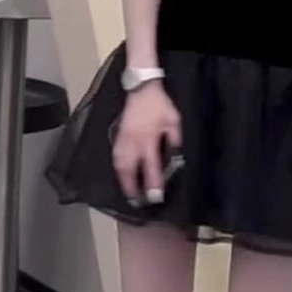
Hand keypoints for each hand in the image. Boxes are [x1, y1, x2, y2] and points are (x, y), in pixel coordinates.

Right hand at [112, 81, 181, 206]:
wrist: (142, 88)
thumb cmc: (160, 105)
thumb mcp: (174, 121)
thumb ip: (174, 140)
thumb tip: (176, 156)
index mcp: (149, 139)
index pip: (151, 166)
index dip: (153, 183)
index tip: (155, 197)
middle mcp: (133, 142)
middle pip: (130, 170)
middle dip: (133, 188)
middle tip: (137, 202)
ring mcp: (123, 139)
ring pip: (120, 165)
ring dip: (123, 181)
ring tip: (128, 193)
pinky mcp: (118, 136)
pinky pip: (115, 157)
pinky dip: (118, 169)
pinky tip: (121, 175)